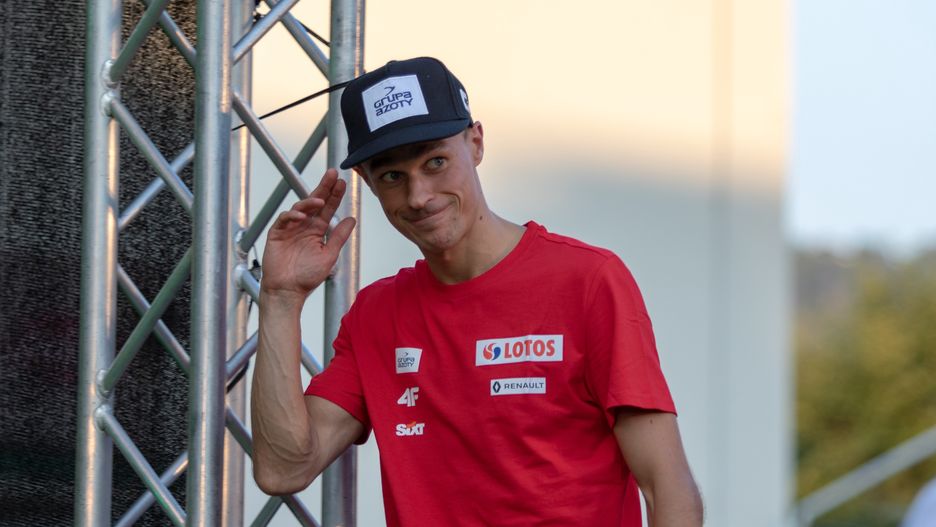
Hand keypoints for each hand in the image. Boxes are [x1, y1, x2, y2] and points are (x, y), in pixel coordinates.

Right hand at [260, 169, 355, 303]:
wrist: (287, 291)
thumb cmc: (307, 277)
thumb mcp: (329, 255)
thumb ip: (339, 237)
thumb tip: (351, 220)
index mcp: (317, 231)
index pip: (327, 209)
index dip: (334, 195)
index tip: (342, 183)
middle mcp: (304, 226)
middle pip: (314, 202)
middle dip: (323, 187)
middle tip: (332, 174)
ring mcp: (290, 229)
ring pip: (300, 207)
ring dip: (310, 202)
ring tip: (321, 200)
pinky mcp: (277, 234)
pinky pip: (284, 219)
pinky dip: (292, 216)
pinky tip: (302, 216)